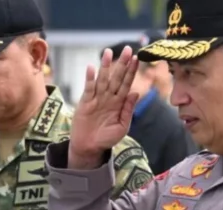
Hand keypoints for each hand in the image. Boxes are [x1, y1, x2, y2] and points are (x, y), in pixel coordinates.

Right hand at [68, 45, 138, 167]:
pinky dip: (90, 78)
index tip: (136, 59)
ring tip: (108, 52)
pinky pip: (88, 89)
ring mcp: (97, 98)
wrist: (89, 148)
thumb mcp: (122, 126)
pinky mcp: (85, 102)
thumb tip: (136, 92)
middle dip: (121, 64)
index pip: (127, 83)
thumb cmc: (107, 138)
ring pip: (102, 79)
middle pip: (116, 77)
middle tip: (127, 49)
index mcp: (119, 102)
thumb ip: (128, 110)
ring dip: (105, 66)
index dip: (131, 71)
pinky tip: (91, 68)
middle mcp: (109, 97)